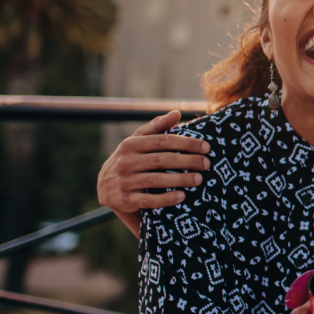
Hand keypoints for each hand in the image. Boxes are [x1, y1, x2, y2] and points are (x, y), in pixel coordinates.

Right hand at [98, 111, 209, 230]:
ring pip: (156, 180)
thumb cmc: (131, 158)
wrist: (106, 186)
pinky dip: (166, 199)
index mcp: (130, 144)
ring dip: (180, 179)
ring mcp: (124, 181)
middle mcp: (125, 162)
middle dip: (188, 161)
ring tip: (199, 179)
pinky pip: (148, 200)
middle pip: (162, 160)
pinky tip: (182, 196)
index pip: (163, 141)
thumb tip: (177, 113)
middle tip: (206, 164)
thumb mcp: (139, 140)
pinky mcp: (126, 200)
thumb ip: (157, 127)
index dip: (186, 143)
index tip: (206, 147)